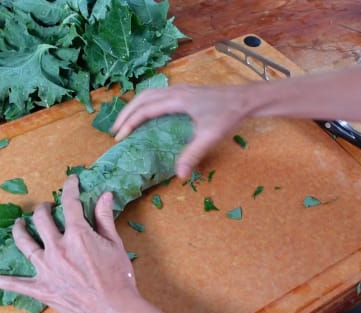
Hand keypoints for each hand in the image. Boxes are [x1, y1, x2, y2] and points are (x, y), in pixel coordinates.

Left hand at [0, 175, 138, 312]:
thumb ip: (105, 218)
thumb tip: (105, 195)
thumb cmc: (119, 278)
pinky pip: (13, 284)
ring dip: (19, 229)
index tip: (71, 181)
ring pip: (24, 242)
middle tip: (47, 207)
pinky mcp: (40, 288)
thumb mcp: (115, 245)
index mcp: (77, 235)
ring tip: (19, 223)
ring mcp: (45, 268)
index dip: (70, 188)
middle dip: (44, 208)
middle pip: (42, 219)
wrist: (114, 311)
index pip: (70, 204)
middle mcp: (57, 248)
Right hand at [111, 84, 253, 178]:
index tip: (120, 137)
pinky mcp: (185, 91)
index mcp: (177, 100)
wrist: (246, 99)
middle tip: (115, 130)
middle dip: (126, 113)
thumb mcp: (210, 136)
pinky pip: (158, 94)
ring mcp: (180, 89)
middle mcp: (175, 91)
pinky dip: (146, 103)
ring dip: (135, 106)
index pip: (145, 110)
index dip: (129, 123)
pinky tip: (147, 114)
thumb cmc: (229, 115)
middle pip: (142, 98)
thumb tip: (180, 174)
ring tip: (125, 121)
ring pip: (149, 93)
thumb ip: (194, 154)